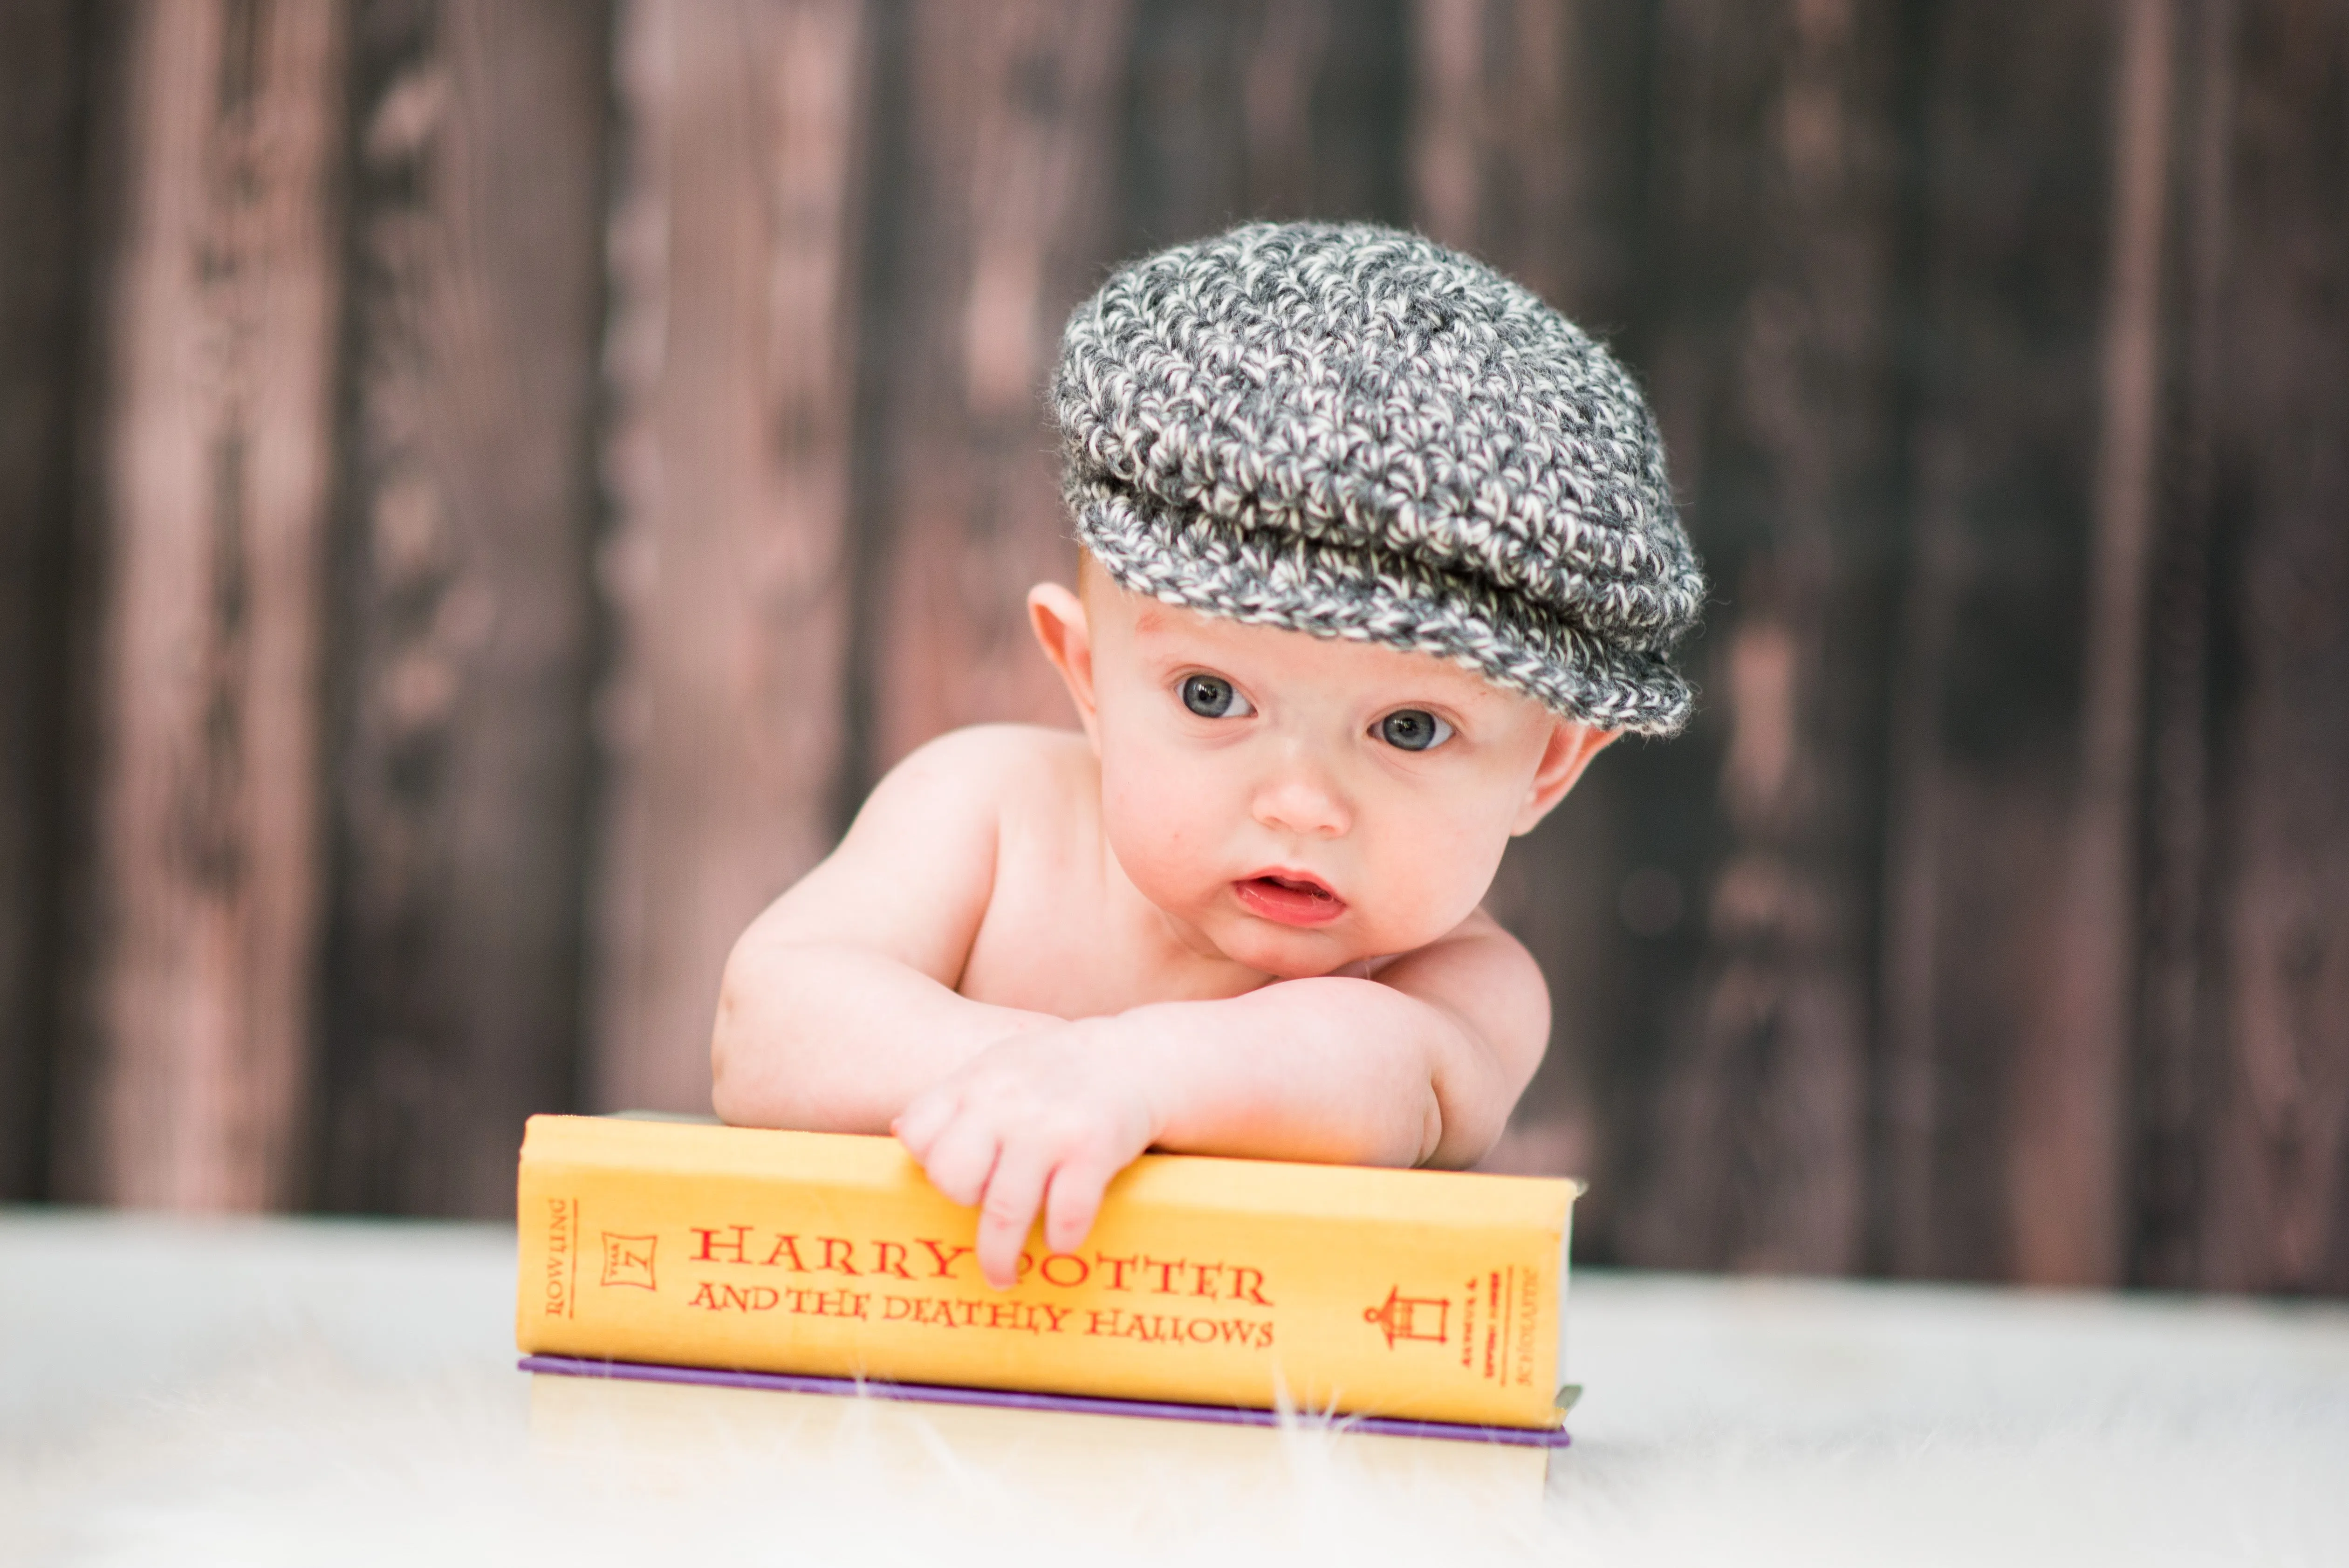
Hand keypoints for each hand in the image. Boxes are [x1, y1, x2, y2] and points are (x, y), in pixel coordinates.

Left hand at [893, 1020, 1159, 1288]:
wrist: (1138, 1056)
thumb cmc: (1058, 1069)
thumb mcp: (997, 1066)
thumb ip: (954, 1099)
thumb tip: (899, 1132)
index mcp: (975, 1083)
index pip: (919, 1134)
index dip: (929, 1165)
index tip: (952, 1179)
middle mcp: (1006, 1103)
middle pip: (953, 1178)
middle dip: (963, 1204)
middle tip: (980, 1213)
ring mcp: (1050, 1128)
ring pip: (1004, 1211)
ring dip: (1000, 1257)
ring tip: (1002, 1277)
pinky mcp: (1094, 1150)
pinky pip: (1065, 1215)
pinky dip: (1060, 1238)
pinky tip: (1060, 1241)